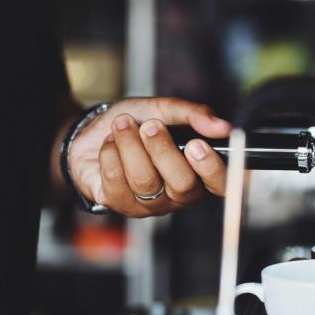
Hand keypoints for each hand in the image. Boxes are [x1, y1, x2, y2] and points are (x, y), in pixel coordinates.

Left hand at [68, 97, 229, 216]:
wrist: (92, 132)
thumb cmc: (134, 123)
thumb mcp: (164, 109)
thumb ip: (193, 115)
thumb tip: (222, 126)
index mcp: (198, 172)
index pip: (221, 185)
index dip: (212, 169)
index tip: (196, 144)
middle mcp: (178, 194)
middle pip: (183, 185)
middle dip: (163, 150)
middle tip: (150, 125)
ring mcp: (150, 204)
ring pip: (146, 181)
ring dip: (130, 145)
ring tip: (122, 125)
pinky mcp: (121, 205)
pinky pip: (117, 180)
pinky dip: (110, 153)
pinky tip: (110, 144)